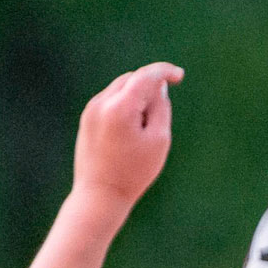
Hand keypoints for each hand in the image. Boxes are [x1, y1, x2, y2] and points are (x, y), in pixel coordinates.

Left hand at [72, 62, 183, 220]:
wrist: (100, 195)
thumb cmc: (134, 172)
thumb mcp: (158, 140)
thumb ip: (161, 109)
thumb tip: (158, 87)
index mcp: (121, 107)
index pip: (145, 76)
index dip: (164, 71)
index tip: (180, 76)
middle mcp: (102, 102)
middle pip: (132, 80)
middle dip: (150, 90)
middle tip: (159, 120)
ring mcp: (91, 109)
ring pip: (121, 90)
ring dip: (137, 99)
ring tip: (141, 134)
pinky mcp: (87, 118)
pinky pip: (110, 102)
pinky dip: (125, 107)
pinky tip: (128, 136)